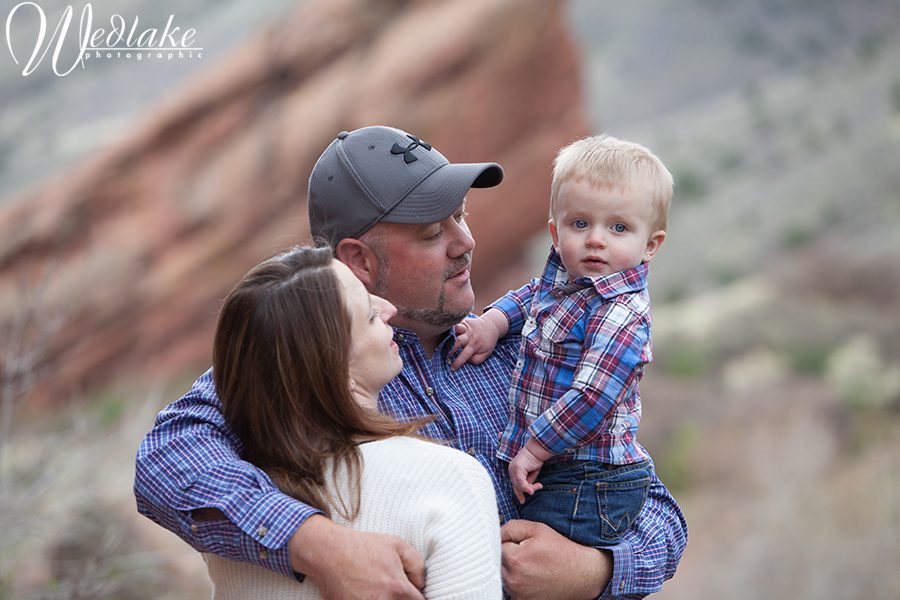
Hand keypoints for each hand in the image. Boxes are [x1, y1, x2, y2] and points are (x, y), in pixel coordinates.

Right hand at [289, 515, 425, 598]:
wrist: (329, 552)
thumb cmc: (364, 547)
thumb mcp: (398, 545)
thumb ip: (418, 566)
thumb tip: (421, 585)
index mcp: (398, 589)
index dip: (417, 597)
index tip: (411, 590)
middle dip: (402, 599)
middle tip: (392, 588)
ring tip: (379, 590)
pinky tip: (367, 593)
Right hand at [450, 309, 507, 369]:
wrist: (492, 326)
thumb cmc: (488, 341)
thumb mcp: (486, 353)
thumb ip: (477, 359)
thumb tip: (467, 360)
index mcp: (474, 345)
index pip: (464, 355)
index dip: (458, 362)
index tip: (452, 368)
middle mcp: (469, 336)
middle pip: (459, 340)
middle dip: (452, 347)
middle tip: (448, 354)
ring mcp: (466, 327)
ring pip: (457, 328)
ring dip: (452, 332)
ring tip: (448, 338)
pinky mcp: (464, 321)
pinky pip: (456, 323)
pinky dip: (451, 326)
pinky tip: (448, 330)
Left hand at [501, 520, 610, 599]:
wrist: (582, 574)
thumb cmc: (562, 550)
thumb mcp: (538, 529)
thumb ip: (511, 527)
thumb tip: (496, 533)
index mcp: (515, 559)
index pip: (497, 543)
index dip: (511, 540)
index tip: (523, 542)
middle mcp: (513, 579)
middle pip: (498, 561)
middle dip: (508, 555)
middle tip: (528, 554)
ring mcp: (517, 594)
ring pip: (503, 575)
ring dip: (511, 569)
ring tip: (532, 566)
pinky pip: (510, 588)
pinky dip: (517, 582)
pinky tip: (532, 577)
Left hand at [508, 439, 552, 503]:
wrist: (537, 449)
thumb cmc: (536, 459)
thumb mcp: (532, 473)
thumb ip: (528, 482)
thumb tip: (528, 491)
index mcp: (513, 470)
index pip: (514, 484)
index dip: (518, 493)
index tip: (522, 501)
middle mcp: (511, 470)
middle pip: (517, 486)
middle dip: (528, 489)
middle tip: (539, 486)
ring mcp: (513, 469)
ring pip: (519, 485)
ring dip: (530, 487)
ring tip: (539, 485)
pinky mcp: (517, 469)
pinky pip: (521, 483)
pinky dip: (526, 488)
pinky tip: (531, 491)